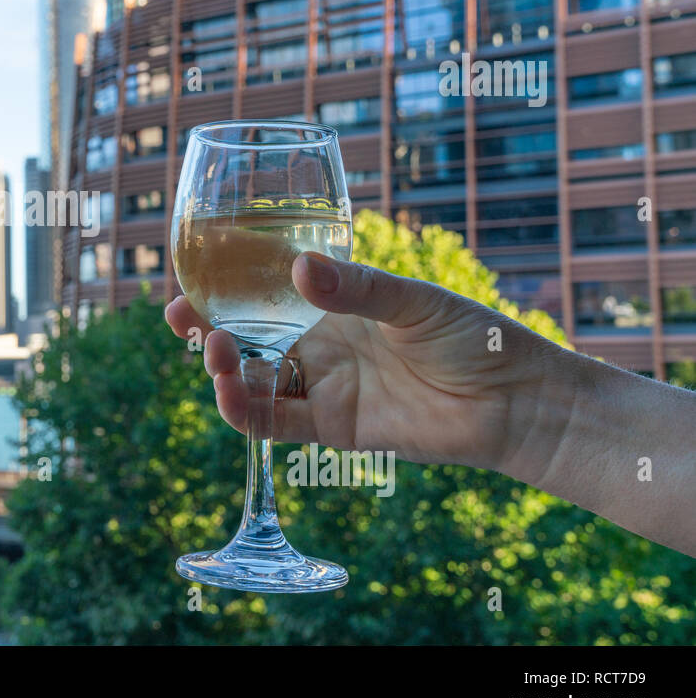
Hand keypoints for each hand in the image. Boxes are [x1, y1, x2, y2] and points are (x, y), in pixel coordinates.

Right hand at [164, 251, 566, 471]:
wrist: (516, 402)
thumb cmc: (474, 338)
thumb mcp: (414, 302)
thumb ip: (355, 289)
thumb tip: (297, 269)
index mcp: (334, 305)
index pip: (264, 295)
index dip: (223, 288)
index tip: (191, 275)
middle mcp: (320, 345)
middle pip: (247, 338)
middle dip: (206, 328)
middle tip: (181, 315)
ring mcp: (323, 387)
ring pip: (253, 381)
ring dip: (223, 368)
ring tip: (214, 350)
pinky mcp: (332, 428)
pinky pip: (275, 422)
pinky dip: (244, 410)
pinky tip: (229, 391)